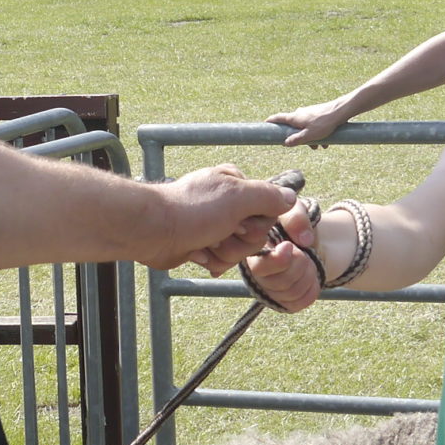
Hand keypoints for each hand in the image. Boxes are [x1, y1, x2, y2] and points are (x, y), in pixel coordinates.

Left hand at [147, 165, 298, 272]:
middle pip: (256, 234)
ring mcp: (215, 224)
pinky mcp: (202, 244)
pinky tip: (194, 252)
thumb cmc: (194, 211)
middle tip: (219, 233)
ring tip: (203, 243)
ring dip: (222, 252)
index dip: (258, 224)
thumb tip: (291, 197)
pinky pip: (221, 260)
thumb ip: (268, 197)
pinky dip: (209, 259)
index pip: (270, 211)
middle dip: (239, 242)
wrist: (153, 232)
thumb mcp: (238, 197)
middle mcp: (228, 203)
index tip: (240, 222)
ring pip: (239, 250)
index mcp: (237, 184)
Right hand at [238, 199, 322, 312]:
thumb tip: (304, 240)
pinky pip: (297, 304)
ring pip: (289, 294)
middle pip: (277, 284)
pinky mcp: (281, 300)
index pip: (260, 267)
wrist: (307, 238)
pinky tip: (310, 276)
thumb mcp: (294, 209)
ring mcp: (268, 289)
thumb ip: (296, 217)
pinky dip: (311, 289)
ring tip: (308, 260)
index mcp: (252, 251)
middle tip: (303, 252)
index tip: (290, 245)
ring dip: (308, 275)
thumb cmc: (293, 222)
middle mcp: (255, 272)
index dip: (279, 260)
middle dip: (299, 266)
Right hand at [268, 96, 357, 148]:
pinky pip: (313, 125)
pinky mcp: (317, 113)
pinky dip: (317, 133)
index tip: (265, 123)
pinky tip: (326, 140)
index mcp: (295, 117)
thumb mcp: (309, 135)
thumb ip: (297, 140)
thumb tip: (285, 143)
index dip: (271, 121)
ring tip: (321, 145)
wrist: (340, 111)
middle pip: (294, 126)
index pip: (278, 118)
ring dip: (311, 137)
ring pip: (305, 127)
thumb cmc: (324, 123)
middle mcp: (300, 113)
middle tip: (308, 146)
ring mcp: (309, 112)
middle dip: (299, 138)